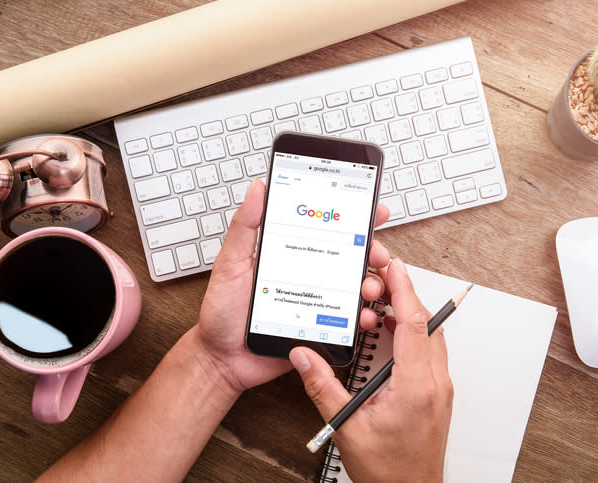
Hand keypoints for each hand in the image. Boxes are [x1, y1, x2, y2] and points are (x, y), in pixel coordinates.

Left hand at [195, 179, 390, 393]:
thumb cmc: (221, 312)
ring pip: (355, 287)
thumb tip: (257, 189)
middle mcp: (307, 274)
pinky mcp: (319, 327)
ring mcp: (315, 300)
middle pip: (350, 256)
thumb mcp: (229, 262)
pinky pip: (348, 320)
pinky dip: (362, 318)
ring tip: (369, 288)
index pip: (325, 229)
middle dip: (372, 251)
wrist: (221, 359)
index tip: (371, 208)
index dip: (352, 217)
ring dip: (372, 284)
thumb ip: (245, 226)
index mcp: (289, 254)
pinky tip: (362, 317)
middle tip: (376, 253)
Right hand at [290, 258, 453, 481]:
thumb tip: (304, 356)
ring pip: (430, 335)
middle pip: (425, 322)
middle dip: (403, 292)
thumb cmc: (388, 469)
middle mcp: (434, 382)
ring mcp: (440, 387)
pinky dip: (412, 332)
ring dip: (408, 313)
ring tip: (382, 301)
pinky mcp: (438, 393)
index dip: (402, 288)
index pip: (413, 322)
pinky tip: (392, 332)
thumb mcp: (346, 427)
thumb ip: (322, 387)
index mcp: (415, 386)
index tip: (392, 266)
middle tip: (382, 274)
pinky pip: (430, 350)